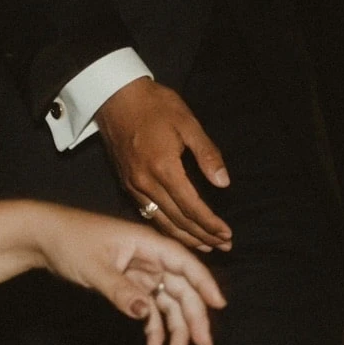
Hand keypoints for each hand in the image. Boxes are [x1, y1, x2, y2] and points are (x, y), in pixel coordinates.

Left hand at [32, 204, 225, 344]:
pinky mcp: (130, 285)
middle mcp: (150, 258)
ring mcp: (141, 273)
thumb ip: (121, 290)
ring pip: (167, 301)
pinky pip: (149, 308)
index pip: (184, 263)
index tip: (218, 306)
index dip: (204, 283)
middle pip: (180, 287)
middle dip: (193, 316)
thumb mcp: (94, 267)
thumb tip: (146, 312)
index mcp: (147, 244)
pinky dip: (153, 328)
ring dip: (175, 327)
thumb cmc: (71, 241)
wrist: (44, 237)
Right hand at [93, 78, 233, 253]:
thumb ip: (207, 154)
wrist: (116, 97)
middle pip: (177, 220)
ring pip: (161, 221)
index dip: (210, 224)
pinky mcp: (126, 184)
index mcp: (164, 168)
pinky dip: (165, 227)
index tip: (227, 235)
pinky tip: (177, 232)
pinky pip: (147, 213)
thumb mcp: (188, 123)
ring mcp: (133, 186)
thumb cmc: (156, 106)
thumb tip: (223, 183)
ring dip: (184, 238)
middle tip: (223, 247)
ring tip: (204, 247)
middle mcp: (146, 183)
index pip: (191, 206)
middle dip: (202, 236)